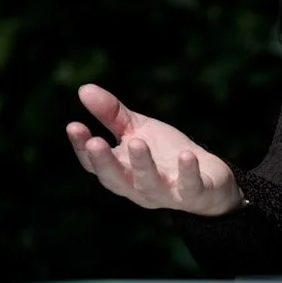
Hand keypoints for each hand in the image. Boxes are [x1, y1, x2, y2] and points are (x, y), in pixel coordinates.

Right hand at [65, 83, 243, 216]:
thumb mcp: (136, 130)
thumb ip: (111, 114)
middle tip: (96, 142)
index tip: (74, 126)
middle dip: (105, 162)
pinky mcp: (194, 193)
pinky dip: (187, 172)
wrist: (207, 179)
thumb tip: (83, 88)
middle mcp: (138, 186)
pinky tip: (185, 155)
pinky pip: (189, 186)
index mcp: (120, 170)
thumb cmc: (164, 154)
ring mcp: (165, 192)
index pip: (94, 164)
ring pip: (149, 184)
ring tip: (138, 143)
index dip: (82, 147)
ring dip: (143, 165)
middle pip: (115, 179)